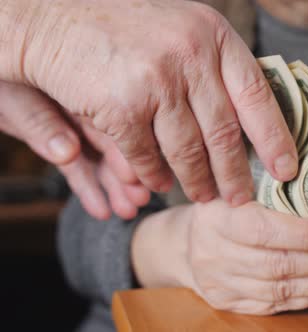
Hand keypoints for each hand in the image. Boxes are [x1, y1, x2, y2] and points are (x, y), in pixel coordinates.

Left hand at [0, 81, 148, 218]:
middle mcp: (78, 106)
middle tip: (144, 199)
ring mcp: (67, 125)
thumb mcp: (13, 99)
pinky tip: (101, 209)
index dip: (129, 150)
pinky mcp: (54, 142)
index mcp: (76, 87)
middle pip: (112, 143)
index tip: (143, 177)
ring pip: (95, 160)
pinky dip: (85, 188)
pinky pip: (73, 168)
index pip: (112, 120)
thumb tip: (67, 152)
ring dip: (112, 187)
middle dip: (128, 174)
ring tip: (129, 210)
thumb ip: (39, 124)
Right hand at [10, 0, 296, 204]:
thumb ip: (214, 68)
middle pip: (225, 132)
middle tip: (242, 197)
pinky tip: (161, 184)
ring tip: (203, 195)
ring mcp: (156, 80)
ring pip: (188, 151)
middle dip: (236, 174)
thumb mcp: (183, 30)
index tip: (286, 171)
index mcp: (214, 35)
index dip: (275, 138)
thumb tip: (247, 122)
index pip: (257, 95)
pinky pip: (148, 156)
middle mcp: (190, 54)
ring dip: (198, 181)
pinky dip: (155, 176)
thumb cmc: (127, 28)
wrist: (57, 19)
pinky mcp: (122, 106)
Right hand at [131, 200, 307, 313]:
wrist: (187, 242)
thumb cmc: (225, 208)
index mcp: (216, 217)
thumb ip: (272, 188)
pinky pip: (278, 305)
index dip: (304, 235)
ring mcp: (220, 283)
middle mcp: (213, 254)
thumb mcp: (237, 187)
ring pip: (282, 289)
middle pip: (278, 265)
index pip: (263, 231)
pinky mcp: (230, 304)